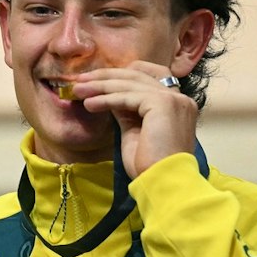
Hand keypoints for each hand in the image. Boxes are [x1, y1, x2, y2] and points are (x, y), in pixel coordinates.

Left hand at [69, 61, 196, 177]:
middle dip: (104, 76)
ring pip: (129, 84)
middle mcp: (179, 97)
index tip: (93, 79)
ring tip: (77, 91)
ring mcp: (174, 99)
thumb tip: (108, 94)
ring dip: (99, 86)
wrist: (163, 182)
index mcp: (175, 103)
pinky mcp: (164, 104)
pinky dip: (106, 99)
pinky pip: (127, 96)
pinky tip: (89, 104)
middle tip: (79, 81)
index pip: (145, 75)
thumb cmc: (149, 164)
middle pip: (135, 75)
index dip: (118, 74)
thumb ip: (126, 109)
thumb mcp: (133, 129)